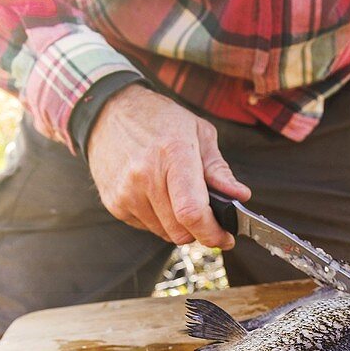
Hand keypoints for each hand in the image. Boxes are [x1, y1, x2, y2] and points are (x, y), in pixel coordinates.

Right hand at [87, 84, 250, 247]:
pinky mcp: (113, 203)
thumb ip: (219, 169)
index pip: (192, 211)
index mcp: (173, 154)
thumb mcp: (198, 132)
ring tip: (180, 199)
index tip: (226, 238)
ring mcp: (126, 192)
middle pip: (180, 231)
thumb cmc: (159, 120)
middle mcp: (145, 176)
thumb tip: (240, 196)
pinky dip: (159, 220)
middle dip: (200, 232)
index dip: (212, 233)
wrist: (109, 112)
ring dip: (179, 226)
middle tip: (209, 220)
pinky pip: (147, 227)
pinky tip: (159, 196)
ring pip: (164, 233)